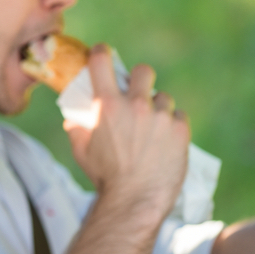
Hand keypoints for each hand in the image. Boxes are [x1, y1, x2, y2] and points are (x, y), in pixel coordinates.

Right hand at [64, 44, 189, 220]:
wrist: (135, 201)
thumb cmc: (105, 177)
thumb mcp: (82, 151)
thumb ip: (77, 129)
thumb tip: (73, 119)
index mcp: (107, 105)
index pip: (102, 61)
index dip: (101, 52)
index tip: (103, 53)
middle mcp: (135, 105)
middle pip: (143, 71)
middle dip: (139, 79)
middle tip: (137, 94)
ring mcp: (160, 116)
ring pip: (163, 98)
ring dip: (158, 108)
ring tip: (153, 129)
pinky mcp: (180, 130)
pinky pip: (179, 116)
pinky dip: (173, 125)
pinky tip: (166, 140)